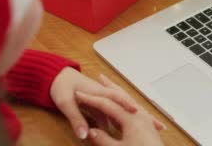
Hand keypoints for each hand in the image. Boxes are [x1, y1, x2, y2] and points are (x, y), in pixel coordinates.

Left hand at [50, 68, 164, 139]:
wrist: (54, 76)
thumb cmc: (60, 86)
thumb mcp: (65, 104)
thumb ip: (76, 119)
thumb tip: (84, 135)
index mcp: (98, 92)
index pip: (117, 98)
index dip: (128, 105)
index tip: (139, 113)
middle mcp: (103, 95)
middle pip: (126, 105)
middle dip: (142, 114)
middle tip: (157, 123)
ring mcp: (102, 99)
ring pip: (122, 110)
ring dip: (136, 118)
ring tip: (151, 127)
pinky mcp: (99, 104)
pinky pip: (114, 114)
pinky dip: (123, 121)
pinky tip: (130, 128)